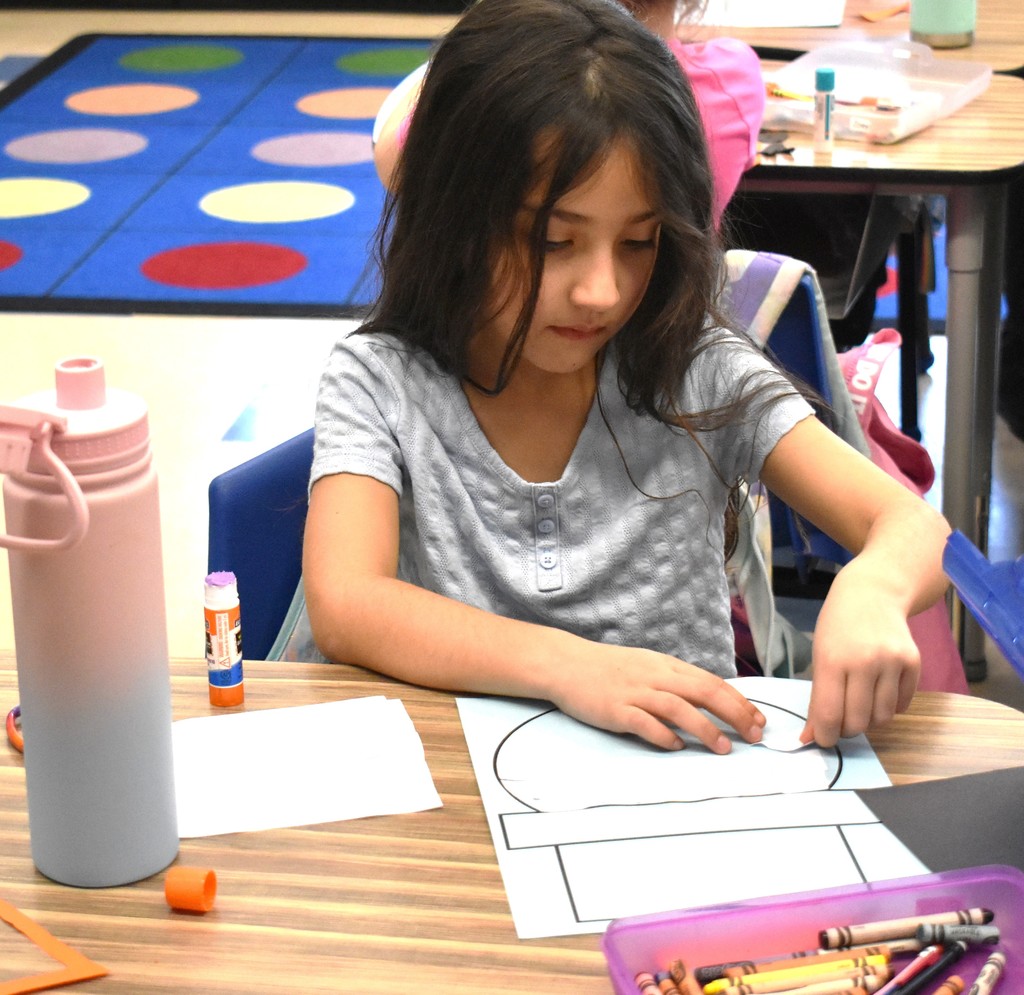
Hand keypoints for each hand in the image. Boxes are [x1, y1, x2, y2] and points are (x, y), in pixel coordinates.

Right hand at [544, 641, 765, 752]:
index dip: (738, 701)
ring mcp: (635, 692)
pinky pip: (644, 723)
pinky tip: (676, 747)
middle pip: (703, 693)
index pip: (710, 682)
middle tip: (754, 735)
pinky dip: (663, 735)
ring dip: (705, 729)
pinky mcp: (616, 710)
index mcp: (666, 666)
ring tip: (724, 748)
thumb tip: (706, 700)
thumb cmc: (607, 667)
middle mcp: (655, 676)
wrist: (566, 663)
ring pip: (679, 708)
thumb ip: (674, 681)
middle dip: (734, 715)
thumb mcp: (647, 665)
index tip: (758, 719)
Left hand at [800, 572, 920, 747]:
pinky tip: (879, 692)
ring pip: (882, 717)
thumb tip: (812, 737)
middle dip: (847, 730)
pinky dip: (889, 707)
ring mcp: (892, 662)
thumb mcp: (820, 655)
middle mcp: (865, 662)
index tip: (823, 740)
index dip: (825, 735)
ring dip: (869, 720)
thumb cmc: (838, 626)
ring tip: (859, 705)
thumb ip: (818, 697)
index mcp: (833, 660)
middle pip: (858, 721)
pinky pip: (902, 704)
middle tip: (841, 722)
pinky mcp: (914, 663)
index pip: (829, 713)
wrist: (872, 593)